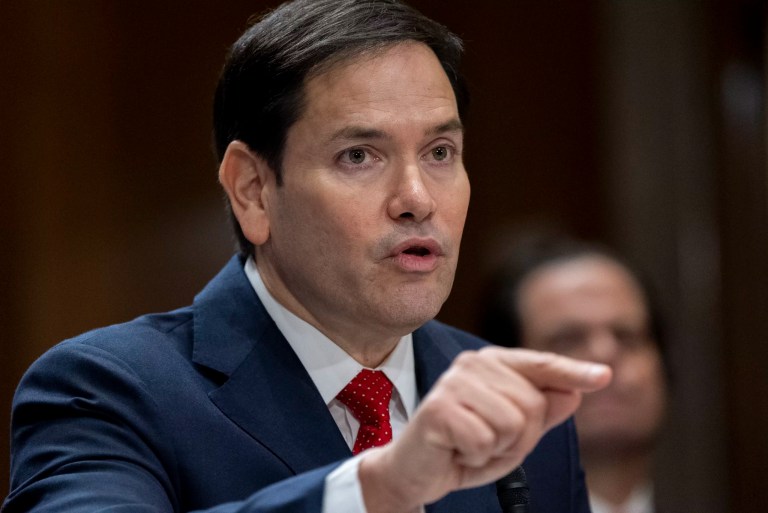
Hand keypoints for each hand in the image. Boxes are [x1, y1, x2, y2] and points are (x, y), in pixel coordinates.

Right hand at [358, 347, 611, 512]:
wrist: (415, 472)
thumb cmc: (463, 448)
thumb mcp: (511, 435)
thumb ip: (541, 413)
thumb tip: (573, 393)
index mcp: (492, 364)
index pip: (541, 365)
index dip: (574, 371)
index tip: (605, 376)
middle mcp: (473, 364)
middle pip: (533, 404)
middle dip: (518, 438)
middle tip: (486, 443)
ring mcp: (455, 383)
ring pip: (514, 422)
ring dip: (498, 449)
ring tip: (471, 447)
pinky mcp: (440, 407)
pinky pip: (487, 440)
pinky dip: (477, 457)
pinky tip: (457, 451)